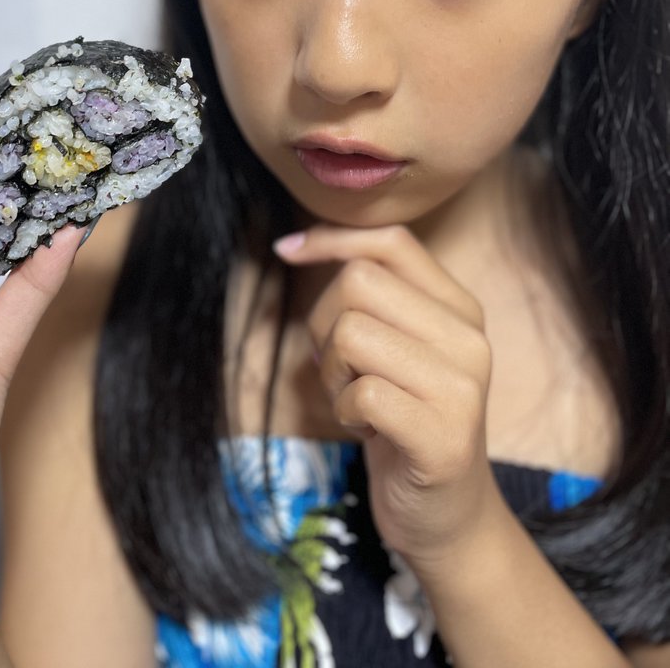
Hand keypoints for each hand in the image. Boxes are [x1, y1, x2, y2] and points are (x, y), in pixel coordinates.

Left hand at [275, 224, 505, 574]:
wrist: (447, 517)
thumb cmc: (403, 421)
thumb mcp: (395, 347)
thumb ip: (370, 297)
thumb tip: (296, 245)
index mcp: (459, 308)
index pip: (392, 242)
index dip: (331, 238)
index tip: (286, 250)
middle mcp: (469, 339)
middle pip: (357, 283)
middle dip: (324, 324)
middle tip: (343, 370)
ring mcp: (462, 388)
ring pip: (351, 334)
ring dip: (333, 373)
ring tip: (358, 401)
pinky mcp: (443, 436)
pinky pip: (360, 393)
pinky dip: (344, 412)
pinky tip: (367, 430)